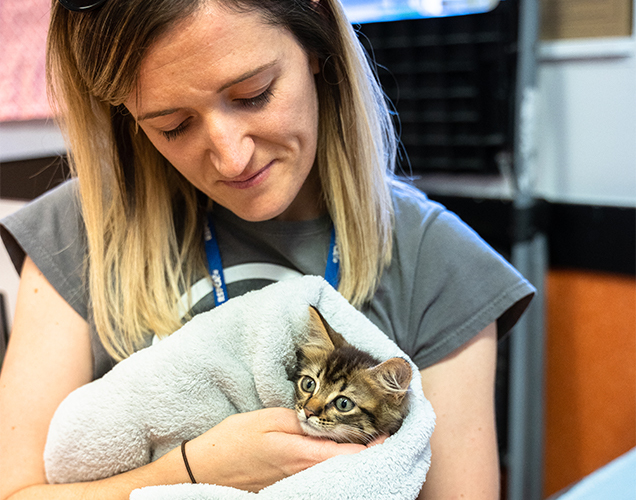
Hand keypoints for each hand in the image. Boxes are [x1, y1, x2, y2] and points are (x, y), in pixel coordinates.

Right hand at [183, 407, 368, 490]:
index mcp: (301, 454)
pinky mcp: (287, 484)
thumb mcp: (267, 419)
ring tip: (366, 439)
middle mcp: (303, 473)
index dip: (373, 446)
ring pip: (335, 473)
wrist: (203, 470)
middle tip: (383, 432)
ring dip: (353, 457)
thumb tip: (324, 418)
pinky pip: (320, 476)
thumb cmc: (232, 441)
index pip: (349, 456)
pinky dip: (335, 464)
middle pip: (347, 468)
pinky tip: (337, 452)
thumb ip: (300, 418)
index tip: (388, 431)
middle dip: (368, 452)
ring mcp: (295, 482)